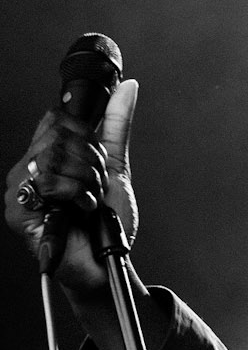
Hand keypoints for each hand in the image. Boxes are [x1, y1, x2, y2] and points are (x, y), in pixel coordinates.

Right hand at [5, 77, 139, 300]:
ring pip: (55, 156)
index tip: (99, 160)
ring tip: (90, 202)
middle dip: (92, 162)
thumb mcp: (116, 168)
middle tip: (96, 187)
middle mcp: (28, 168)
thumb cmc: (106, 223)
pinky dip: (77, 195)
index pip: (58, 117)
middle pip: (59, 134)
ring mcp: (19, 189)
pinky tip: (81, 211)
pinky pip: (49, 182)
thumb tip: (127, 87)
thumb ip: (117, 126)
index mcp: (46, 154)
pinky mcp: (18, 210)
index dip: (86, 134)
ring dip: (87, 181)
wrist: (108, 263)